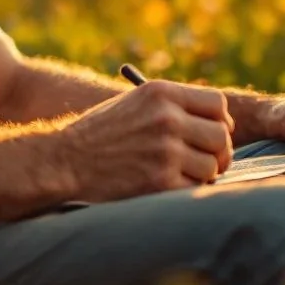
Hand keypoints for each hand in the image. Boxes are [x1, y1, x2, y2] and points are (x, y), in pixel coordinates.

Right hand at [60, 80, 234, 201]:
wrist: (64, 160)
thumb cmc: (99, 134)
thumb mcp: (134, 104)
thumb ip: (171, 107)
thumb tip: (217, 125)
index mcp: (161, 93)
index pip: (217, 103)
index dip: (220, 121)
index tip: (213, 133)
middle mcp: (167, 118)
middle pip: (221, 136)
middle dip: (217, 152)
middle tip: (207, 162)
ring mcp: (165, 150)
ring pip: (212, 166)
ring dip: (202, 175)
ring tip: (181, 175)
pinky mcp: (160, 181)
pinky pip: (195, 188)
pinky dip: (186, 191)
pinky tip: (168, 187)